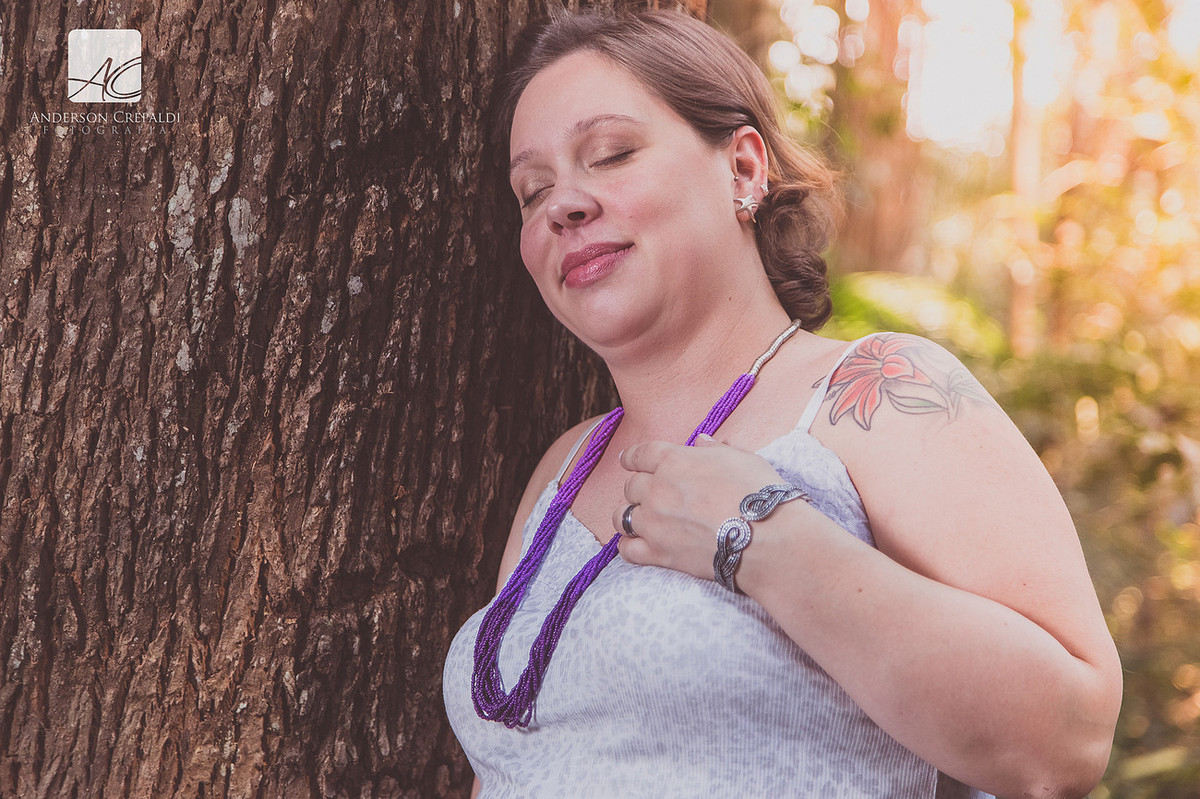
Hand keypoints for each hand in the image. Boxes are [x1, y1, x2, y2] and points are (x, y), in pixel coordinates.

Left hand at [612, 434, 786, 579]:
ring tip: (640, 520)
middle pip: (630, 486)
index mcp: (674, 460)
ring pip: (621, 516)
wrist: (767, 539)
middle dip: (638, 488)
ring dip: (629, 516)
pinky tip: (636, 545)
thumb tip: (701, 441)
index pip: (640, 454)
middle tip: (649, 494)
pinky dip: (628, 546)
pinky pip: (627, 550)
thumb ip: (713, 449)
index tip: (628, 460)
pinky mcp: (658, 553)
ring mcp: (654, 522)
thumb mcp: (741, 458)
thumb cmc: (759, 494)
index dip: (631, 457)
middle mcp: (657, 489)